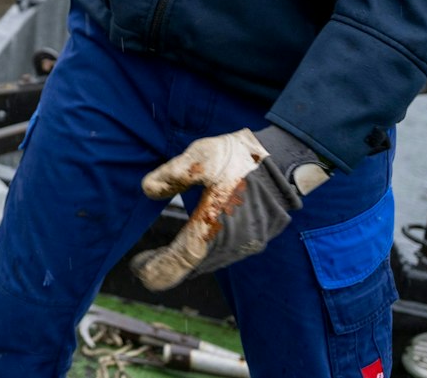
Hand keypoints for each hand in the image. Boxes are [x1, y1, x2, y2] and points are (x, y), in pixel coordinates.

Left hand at [128, 127, 323, 290]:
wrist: (288, 160)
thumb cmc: (242, 158)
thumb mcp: (200, 157)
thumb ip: (172, 174)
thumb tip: (147, 190)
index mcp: (214, 227)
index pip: (179, 260)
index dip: (156, 269)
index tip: (138, 269)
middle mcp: (231, 244)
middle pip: (192, 266)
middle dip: (165, 267)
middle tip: (143, 265)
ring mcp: (246, 244)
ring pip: (208, 263)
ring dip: (184, 263)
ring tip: (162, 259)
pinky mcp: (256, 239)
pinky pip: (222, 256)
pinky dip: (202, 257)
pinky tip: (193, 248)